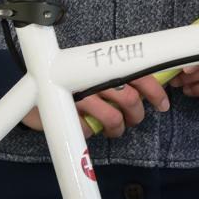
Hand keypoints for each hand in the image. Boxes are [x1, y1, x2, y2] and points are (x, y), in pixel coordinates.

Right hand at [22, 73, 171, 137]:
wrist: (35, 92)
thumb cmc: (73, 84)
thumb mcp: (96, 77)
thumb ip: (118, 79)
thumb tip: (148, 92)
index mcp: (105, 67)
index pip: (140, 75)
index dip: (155, 92)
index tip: (163, 105)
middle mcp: (95, 78)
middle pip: (131, 100)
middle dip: (136, 116)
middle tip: (132, 120)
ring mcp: (80, 94)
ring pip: (114, 118)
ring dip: (117, 129)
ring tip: (113, 129)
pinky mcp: (66, 110)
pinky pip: (90, 129)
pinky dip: (92, 131)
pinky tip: (87, 125)